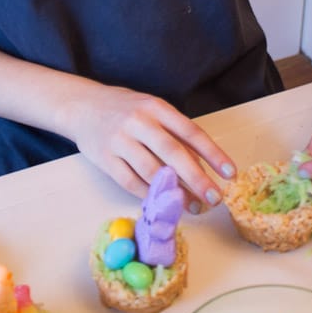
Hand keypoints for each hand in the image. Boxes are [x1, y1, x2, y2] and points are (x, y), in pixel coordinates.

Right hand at [67, 81, 235, 211]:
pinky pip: (129, 181)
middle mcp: (139, 121)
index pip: (190, 132)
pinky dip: (148, 194)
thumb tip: (203, 164)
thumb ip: (175, 133)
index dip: (212, 154)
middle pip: (173, 153)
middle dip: (197, 178)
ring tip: (194, 207)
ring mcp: (120, 140)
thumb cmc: (125, 109)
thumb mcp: (152, 110)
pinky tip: (162, 202)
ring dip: (174, 192)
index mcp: (156, 107)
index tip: (230, 173)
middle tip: (215, 197)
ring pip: (151, 170)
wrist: (82, 105)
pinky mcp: (104, 158)